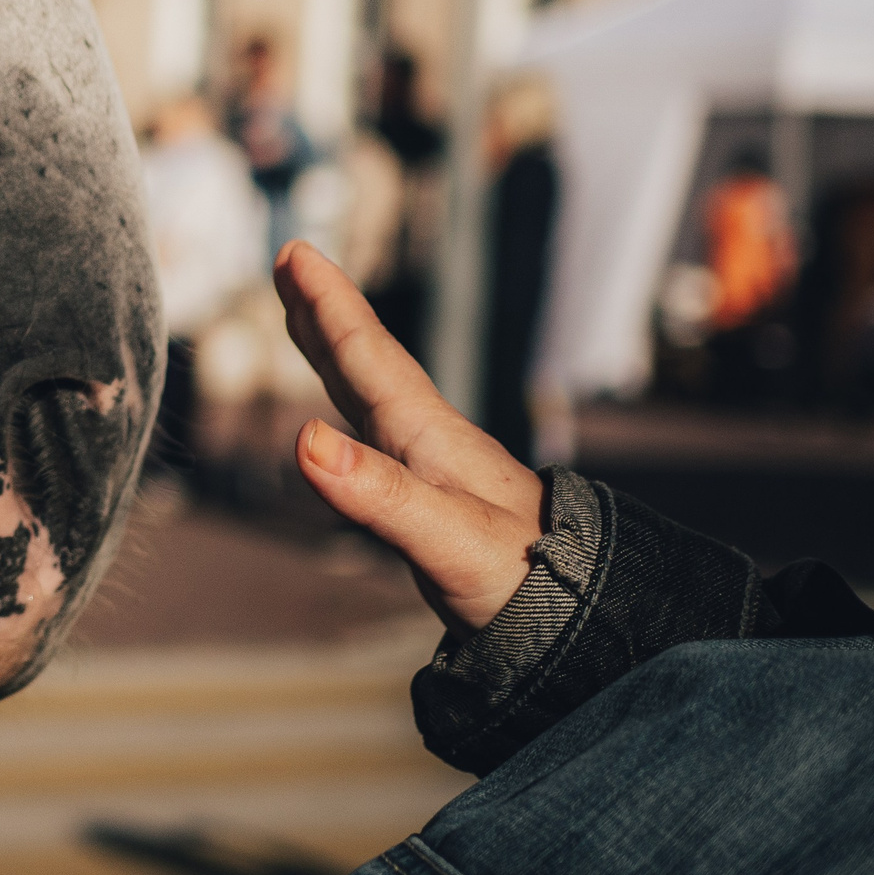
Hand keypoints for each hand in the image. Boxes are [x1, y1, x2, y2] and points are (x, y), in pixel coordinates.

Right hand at [274, 241, 545, 633]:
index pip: (368, 353)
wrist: (581, 621)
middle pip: (366, 360)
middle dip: (325, 310)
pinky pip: (374, 429)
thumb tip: (306, 437)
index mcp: (427, 433)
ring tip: (303, 316)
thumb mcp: (445, 538)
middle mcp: (428, 438)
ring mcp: (432, 466)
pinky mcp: (432, 498)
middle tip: (291, 262)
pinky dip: (346, 404)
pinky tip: (340, 417)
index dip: (328, 303)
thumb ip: (378, 491)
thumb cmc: (521, 579)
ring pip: (370, 390)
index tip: (297, 253)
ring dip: (332, 349)